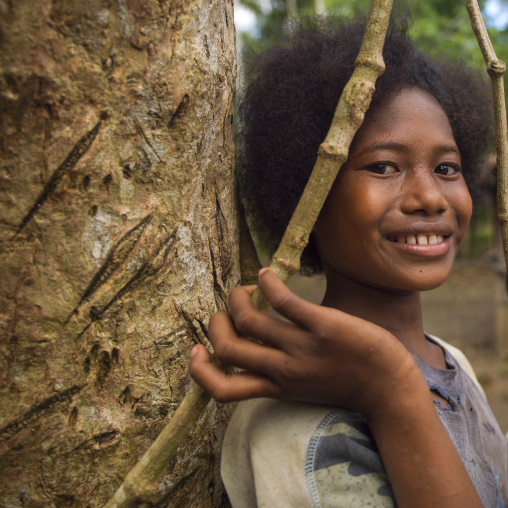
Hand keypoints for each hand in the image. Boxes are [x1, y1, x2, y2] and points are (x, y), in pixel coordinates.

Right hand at [189, 268, 421, 417]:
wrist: (389, 389)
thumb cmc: (347, 384)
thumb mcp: (304, 388)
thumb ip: (280, 373)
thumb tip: (260, 344)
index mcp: (275, 387)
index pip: (223, 391)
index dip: (199, 372)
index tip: (197, 351)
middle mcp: (282, 370)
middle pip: (227, 348)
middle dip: (215, 323)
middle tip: (226, 311)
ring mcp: (301, 348)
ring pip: (249, 320)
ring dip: (238, 297)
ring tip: (247, 289)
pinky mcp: (321, 327)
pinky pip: (282, 301)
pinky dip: (266, 283)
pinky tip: (265, 274)